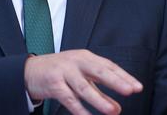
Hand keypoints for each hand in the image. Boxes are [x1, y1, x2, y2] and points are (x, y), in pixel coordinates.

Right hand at [24, 49, 142, 114]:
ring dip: (99, 99)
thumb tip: (117, 107)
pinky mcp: (53, 84)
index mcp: (85, 57)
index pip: (108, 66)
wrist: (29, 70)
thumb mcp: (80, 77)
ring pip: (84, 87)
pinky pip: (68, 99)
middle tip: (130, 91)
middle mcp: (76, 62)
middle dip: (115, 81)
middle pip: (98, 71)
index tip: (137, 87)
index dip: (123, 76)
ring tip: (113, 110)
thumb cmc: (59, 72)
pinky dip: (79, 109)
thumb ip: (99, 91)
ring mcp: (64, 72)